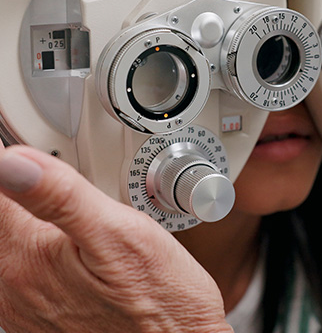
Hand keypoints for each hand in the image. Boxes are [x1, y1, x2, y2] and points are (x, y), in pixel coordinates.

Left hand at [0, 144, 232, 332]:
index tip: (40, 150)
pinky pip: (26, 268)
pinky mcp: (40, 316)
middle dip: (30, 189)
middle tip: (69, 176)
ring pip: (14, 239)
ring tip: (81, 210)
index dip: (17, 163)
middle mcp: (13, 286)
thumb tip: (11, 162)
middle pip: (4, 215)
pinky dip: (46, 244)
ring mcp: (23, 306)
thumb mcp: (122, 234)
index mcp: (27, 257)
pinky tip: (79, 245)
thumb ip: (62, 196)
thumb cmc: (161, 300)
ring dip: (38, 216)